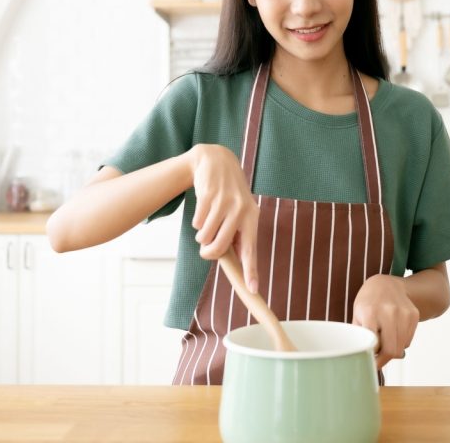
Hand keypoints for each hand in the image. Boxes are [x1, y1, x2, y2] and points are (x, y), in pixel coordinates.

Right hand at [189, 144, 259, 292]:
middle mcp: (241, 210)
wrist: (216, 161)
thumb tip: (236, 264)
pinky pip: (197, 223)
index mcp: (252, 217)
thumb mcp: (239, 211)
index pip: (251, 249)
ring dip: (201, 235)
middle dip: (208, 253)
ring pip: (205, 236)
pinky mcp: (208, 195)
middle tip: (205, 250)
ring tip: (207, 223)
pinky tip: (203, 209)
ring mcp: (224, 202)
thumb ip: (237, 234)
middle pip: (220, 247)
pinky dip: (196, 221)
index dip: (251, 271)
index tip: (253, 289)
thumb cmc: (228, 194)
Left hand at [352, 274, 419, 368]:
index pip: (375, 345)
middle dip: (384, 359)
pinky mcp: (414, 315)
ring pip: (401, 347)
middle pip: (391, 350)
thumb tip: (366, 359)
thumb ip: (360, 337)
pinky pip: (408, 340)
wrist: (386, 285)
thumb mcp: (357, 316)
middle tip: (378, 360)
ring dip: (393, 351)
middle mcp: (389, 312)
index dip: (372, 357)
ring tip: (384, 343)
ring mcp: (404, 313)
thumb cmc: (368, 303)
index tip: (370, 363)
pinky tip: (393, 333)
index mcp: (370, 313)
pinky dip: (401, 342)